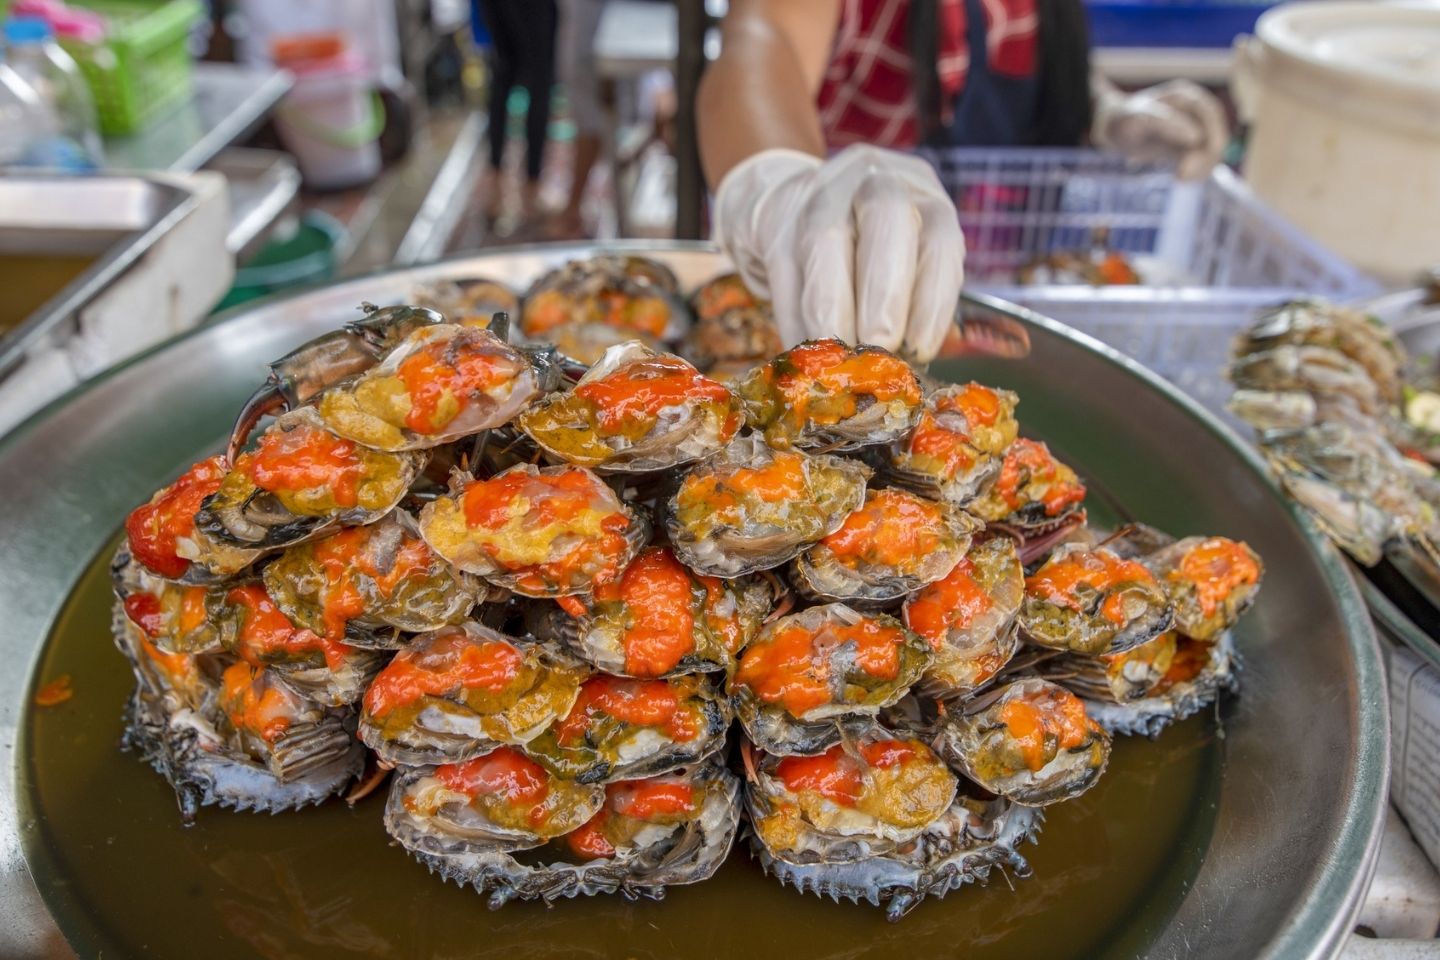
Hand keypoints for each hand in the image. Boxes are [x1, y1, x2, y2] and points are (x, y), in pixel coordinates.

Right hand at [712, 145, 965, 363]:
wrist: (787, 204)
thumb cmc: (858, 246)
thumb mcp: (899, 259)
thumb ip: (906, 303)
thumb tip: (900, 371)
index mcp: (922, 192)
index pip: (939, 238)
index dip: (932, 299)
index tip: (918, 351)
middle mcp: (875, 177)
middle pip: (887, 217)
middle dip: (884, 293)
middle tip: (877, 347)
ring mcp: (820, 190)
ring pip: (827, 240)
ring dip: (834, 307)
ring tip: (837, 356)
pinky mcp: (775, 216)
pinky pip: (785, 266)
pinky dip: (795, 314)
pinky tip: (804, 347)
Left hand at [1093, 79, 1227, 179]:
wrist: (1113, 129)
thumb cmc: (1124, 120)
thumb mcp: (1139, 120)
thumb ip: (1167, 124)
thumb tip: (1196, 137)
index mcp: (1186, 97)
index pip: (1212, 116)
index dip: (1211, 139)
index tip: (1193, 163)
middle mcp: (1195, 110)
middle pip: (1217, 134)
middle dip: (1206, 157)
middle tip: (1184, 176)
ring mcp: (1195, 127)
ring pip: (1212, 149)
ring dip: (1203, 167)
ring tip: (1181, 178)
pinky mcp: (1190, 145)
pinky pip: (1203, 159)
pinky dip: (1198, 171)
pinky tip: (1181, 178)